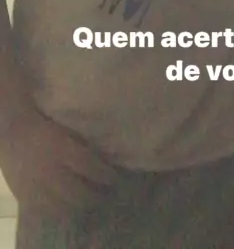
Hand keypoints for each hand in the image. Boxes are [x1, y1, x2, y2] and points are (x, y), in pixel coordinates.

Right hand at [0, 106, 117, 215]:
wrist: (13, 132)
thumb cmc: (45, 129)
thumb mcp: (68, 132)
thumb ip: (84, 147)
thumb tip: (105, 160)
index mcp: (65, 150)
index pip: (93, 169)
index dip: (107, 176)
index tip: (115, 178)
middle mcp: (53, 171)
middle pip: (82, 193)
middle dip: (96, 195)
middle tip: (105, 193)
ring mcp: (39, 187)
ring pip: (66, 207)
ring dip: (80, 205)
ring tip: (89, 201)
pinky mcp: (28, 197)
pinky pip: (49, 211)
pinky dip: (61, 210)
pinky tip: (68, 205)